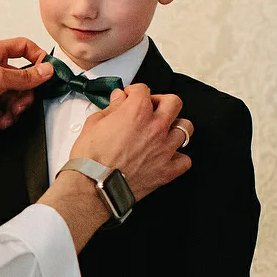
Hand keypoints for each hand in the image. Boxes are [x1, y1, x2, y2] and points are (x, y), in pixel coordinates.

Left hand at [0, 39, 54, 194]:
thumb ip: (25, 76)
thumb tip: (47, 70)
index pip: (23, 46)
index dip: (37, 58)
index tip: (46, 74)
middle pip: (22, 78)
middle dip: (23, 96)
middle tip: (17, 107)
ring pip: (14, 97)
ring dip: (12, 112)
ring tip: (2, 119)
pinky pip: (4, 110)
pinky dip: (0, 119)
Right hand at [69, 84, 192, 200]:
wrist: (93, 186)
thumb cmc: (90, 159)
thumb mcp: (94, 124)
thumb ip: (111, 108)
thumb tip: (118, 99)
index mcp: (137, 112)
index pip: (143, 90)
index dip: (134, 91)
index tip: (129, 97)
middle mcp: (156, 127)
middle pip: (173, 102)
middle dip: (161, 101)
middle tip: (151, 108)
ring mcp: (164, 148)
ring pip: (186, 128)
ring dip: (175, 127)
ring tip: (164, 131)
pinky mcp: (167, 170)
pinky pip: (185, 160)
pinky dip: (179, 157)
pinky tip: (167, 156)